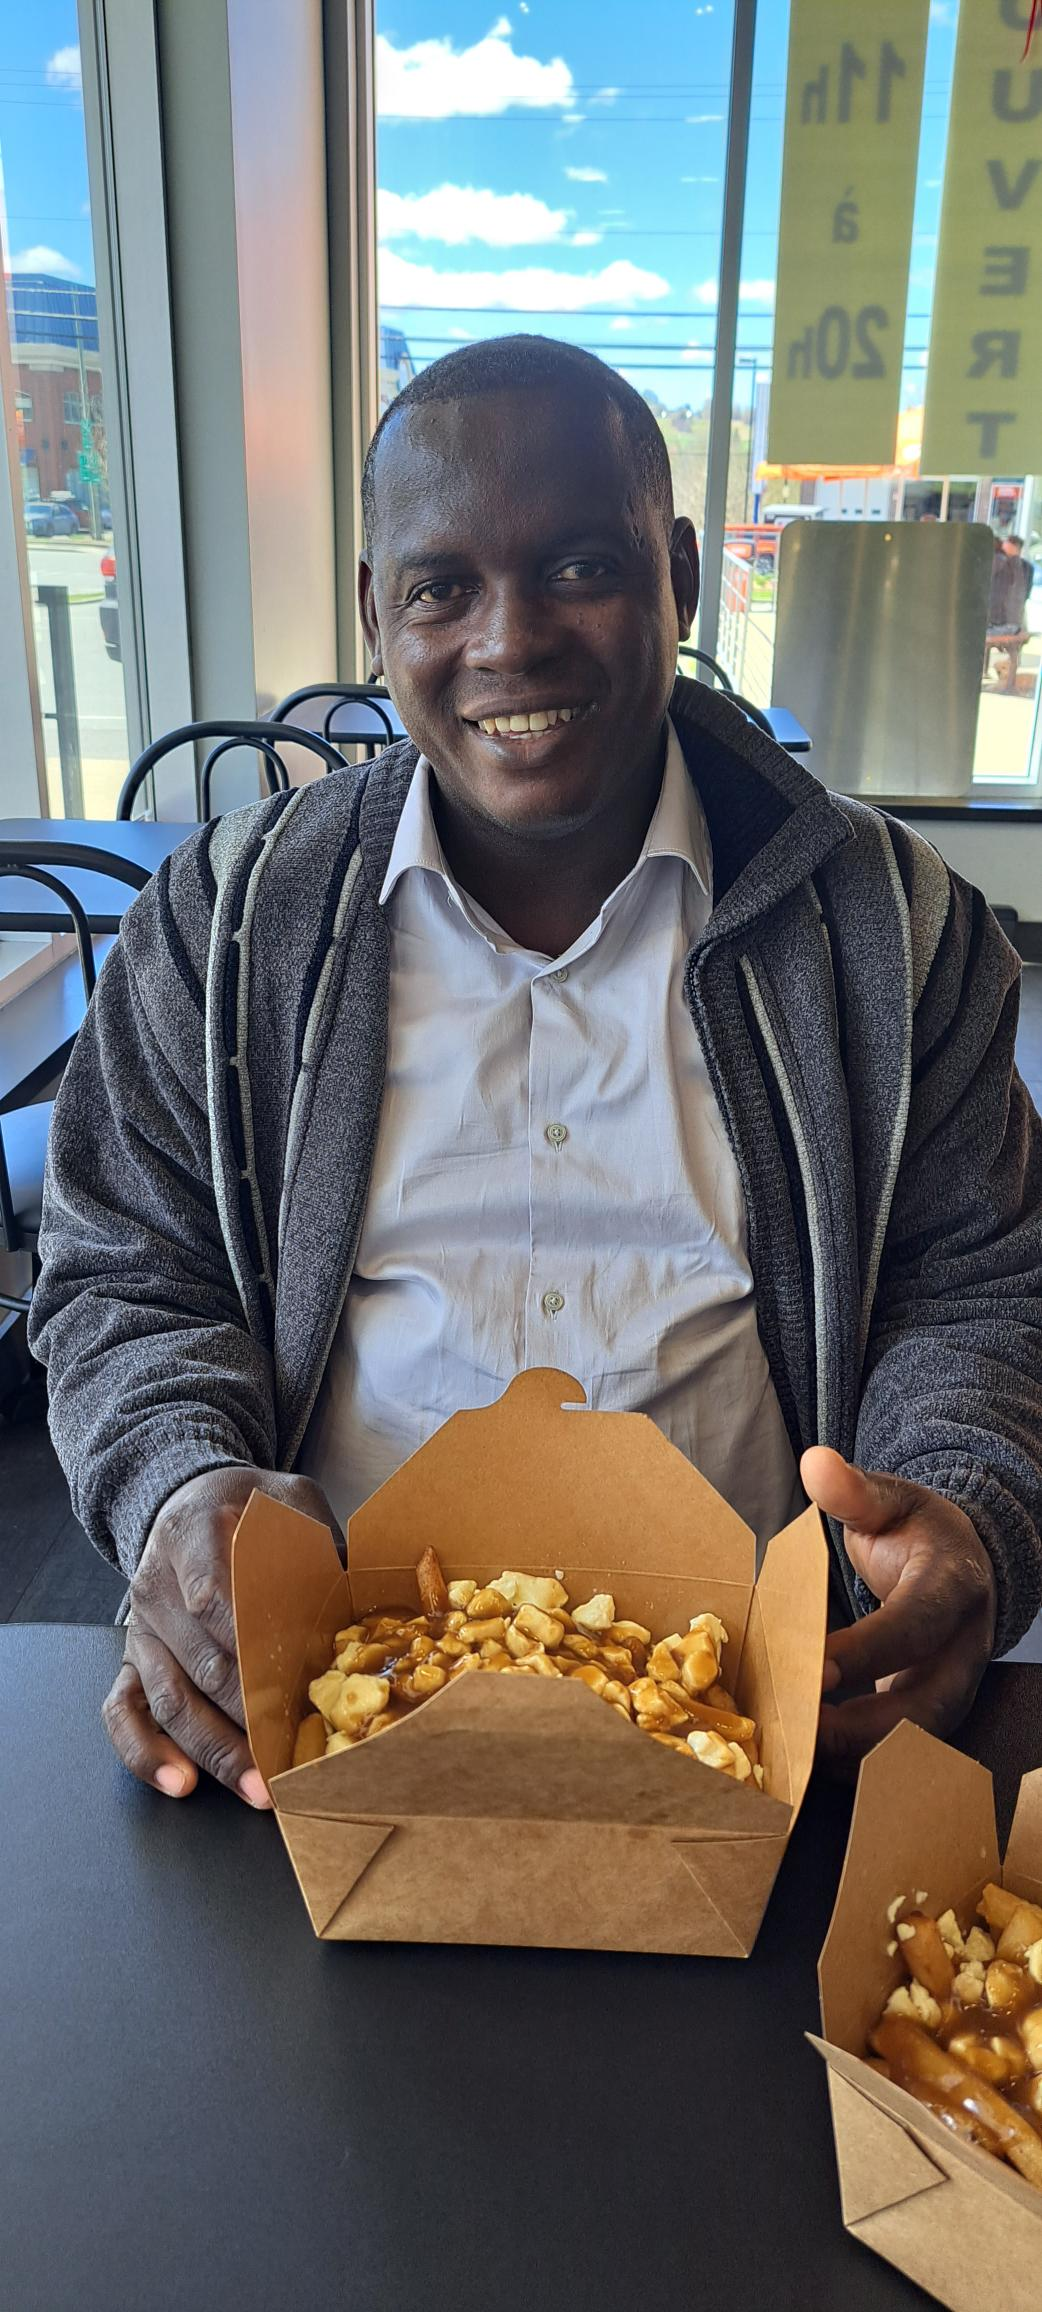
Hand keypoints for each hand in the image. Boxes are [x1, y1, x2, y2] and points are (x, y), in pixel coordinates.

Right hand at [102, 1465, 341, 1804]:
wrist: (187, 1501)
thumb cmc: (249, 1508)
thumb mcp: (289, 1502)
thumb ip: (321, 1542)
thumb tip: (365, 1598)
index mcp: (194, 1534)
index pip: (214, 1597)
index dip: (250, 1648)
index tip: (288, 1688)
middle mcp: (157, 1586)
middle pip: (201, 1663)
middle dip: (249, 1718)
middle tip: (293, 1757)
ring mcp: (141, 1629)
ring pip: (170, 1699)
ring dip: (215, 1750)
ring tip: (257, 1789)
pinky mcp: (133, 1661)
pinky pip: (124, 1712)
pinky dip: (146, 1753)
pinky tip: (181, 1783)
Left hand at [800, 1447, 996, 1771]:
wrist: (960, 1563)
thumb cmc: (914, 1532)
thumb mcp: (890, 1500)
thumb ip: (854, 1490)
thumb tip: (816, 1463)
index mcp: (953, 1588)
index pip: (914, 1627)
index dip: (868, 1653)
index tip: (815, 1668)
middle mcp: (963, 1650)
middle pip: (923, 1706)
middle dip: (858, 1728)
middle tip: (794, 1732)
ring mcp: (952, 1690)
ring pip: (912, 1742)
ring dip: (851, 1755)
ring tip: (790, 1757)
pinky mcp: (930, 1717)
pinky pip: (897, 1751)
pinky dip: (851, 1761)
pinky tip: (801, 1761)